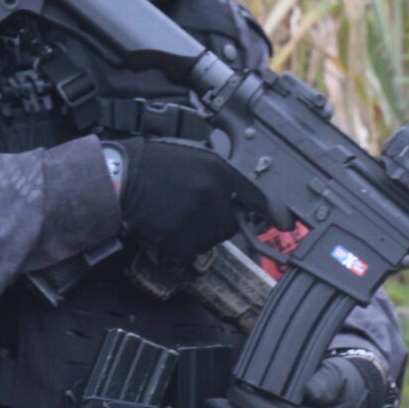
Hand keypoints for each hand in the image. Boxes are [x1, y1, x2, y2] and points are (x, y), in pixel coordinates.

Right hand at [104, 137, 268, 264]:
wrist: (121, 179)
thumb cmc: (150, 164)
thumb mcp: (190, 156)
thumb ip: (214, 175)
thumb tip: (229, 196)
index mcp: (217, 169)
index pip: (254, 195)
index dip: (273, 212)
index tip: (287, 224)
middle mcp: (214, 193)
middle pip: (229, 225)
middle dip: (214, 223)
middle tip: (189, 212)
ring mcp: (199, 216)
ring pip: (210, 240)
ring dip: (196, 235)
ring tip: (172, 217)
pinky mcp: (183, 236)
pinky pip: (189, 251)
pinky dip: (177, 247)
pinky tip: (163, 228)